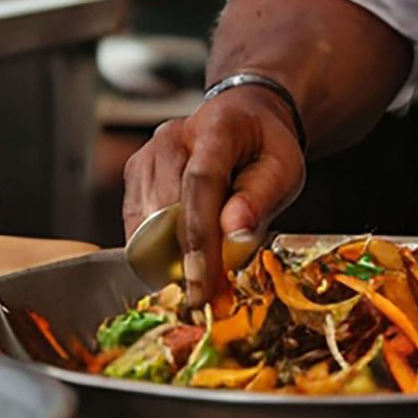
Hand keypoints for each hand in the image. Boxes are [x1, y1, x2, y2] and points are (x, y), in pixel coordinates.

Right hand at [121, 86, 304, 307]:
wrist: (243, 119)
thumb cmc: (265, 146)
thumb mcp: (283, 167)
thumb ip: (259, 199)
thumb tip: (234, 234)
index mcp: (215, 128)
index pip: (199, 184)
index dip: (199, 237)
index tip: (204, 283)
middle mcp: (171, 137)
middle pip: (165, 206)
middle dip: (184, 260)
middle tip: (208, 299)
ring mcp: (147, 154)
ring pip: (144, 220)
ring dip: (166, 259)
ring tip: (198, 285)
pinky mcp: (135, 174)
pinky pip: (136, 222)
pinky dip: (154, 249)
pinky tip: (179, 265)